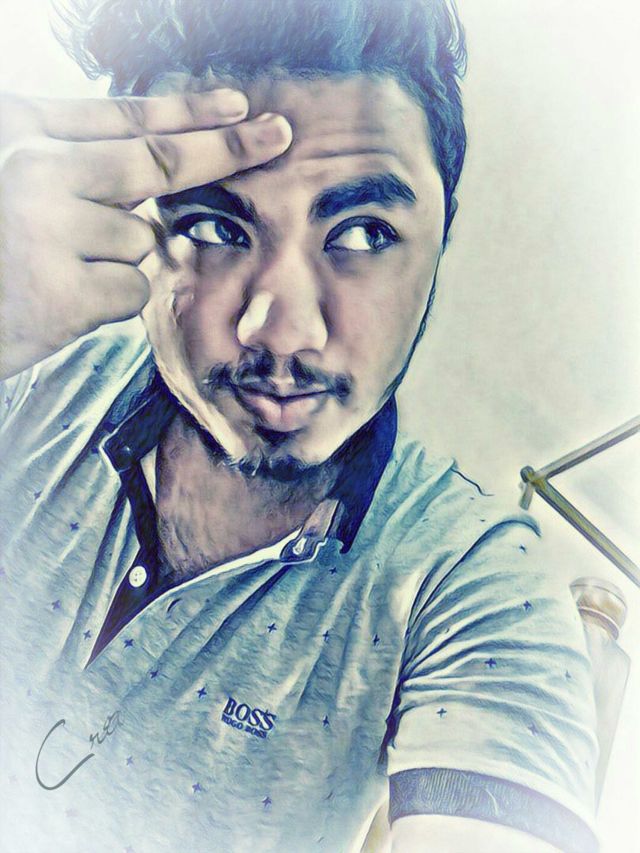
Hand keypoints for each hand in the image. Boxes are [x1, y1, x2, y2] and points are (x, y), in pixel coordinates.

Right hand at [0, 89, 291, 378]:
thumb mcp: (10, 184)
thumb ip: (71, 170)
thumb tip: (150, 185)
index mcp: (18, 133)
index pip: (119, 117)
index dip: (186, 110)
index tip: (239, 104)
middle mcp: (33, 168)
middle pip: (157, 161)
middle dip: (226, 148)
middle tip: (277, 134)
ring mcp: (48, 225)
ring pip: (140, 241)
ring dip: (116, 262)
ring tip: (52, 273)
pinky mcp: (62, 288)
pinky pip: (129, 292)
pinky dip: (107, 302)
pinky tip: (56, 302)